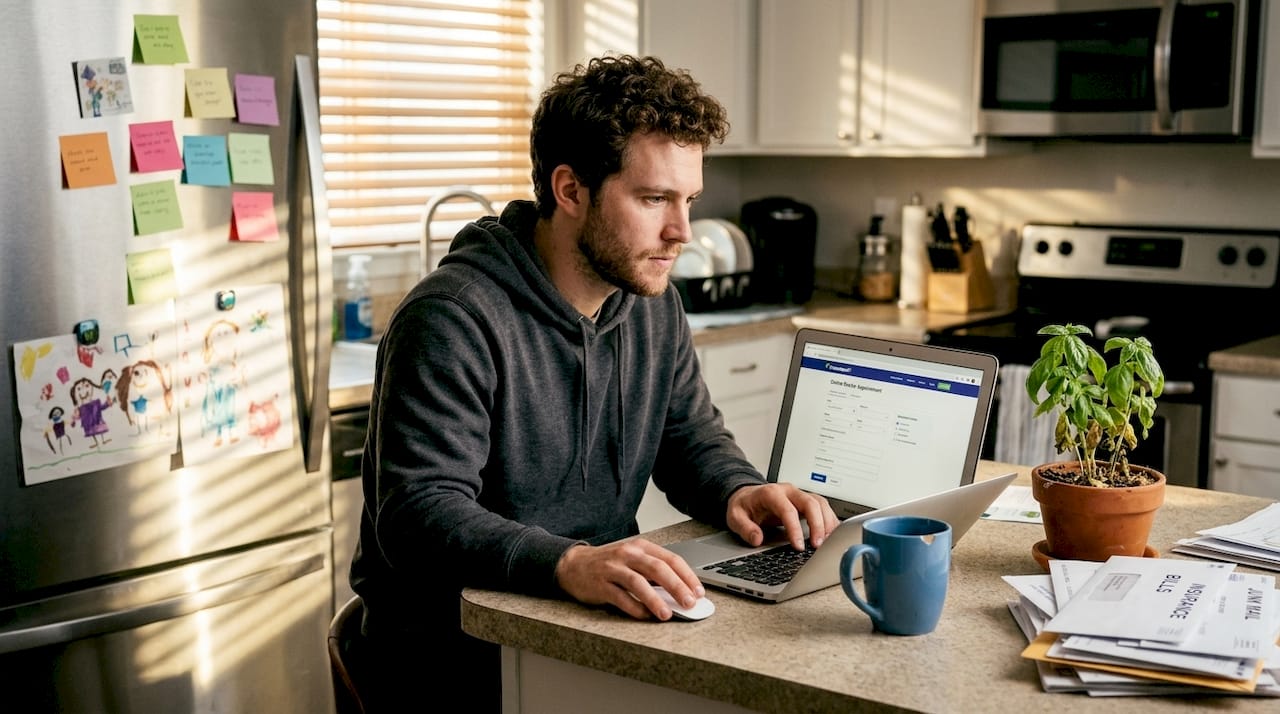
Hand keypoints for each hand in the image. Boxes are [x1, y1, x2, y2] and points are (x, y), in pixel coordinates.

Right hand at [554, 539, 704, 620]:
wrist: (573, 565)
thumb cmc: (609, 564)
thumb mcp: (633, 561)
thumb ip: (654, 573)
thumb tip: (681, 592)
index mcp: (641, 547)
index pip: (671, 559)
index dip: (687, 576)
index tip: (699, 592)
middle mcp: (628, 554)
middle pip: (658, 569)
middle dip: (677, 587)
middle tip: (690, 603)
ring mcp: (613, 568)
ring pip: (638, 583)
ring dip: (655, 600)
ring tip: (667, 614)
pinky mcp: (600, 584)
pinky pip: (620, 597)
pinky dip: (634, 608)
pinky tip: (644, 616)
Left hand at [725, 483, 838, 550]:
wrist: (747, 496)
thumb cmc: (744, 506)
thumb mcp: (735, 517)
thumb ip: (745, 528)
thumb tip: (757, 539)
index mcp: (771, 493)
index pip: (788, 509)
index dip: (795, 529)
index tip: (798, 546)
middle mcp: (788, 491)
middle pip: (810, 503)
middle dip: (817, 525)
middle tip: (817, 545)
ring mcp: (799, 494)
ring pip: (820, 503)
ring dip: (826, 522)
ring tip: (827, 542)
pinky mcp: (805, 501)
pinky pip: (823, 506)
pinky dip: (829, 520)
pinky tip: (831, 534)